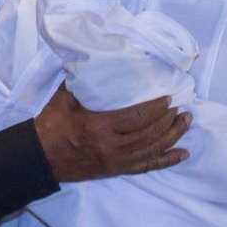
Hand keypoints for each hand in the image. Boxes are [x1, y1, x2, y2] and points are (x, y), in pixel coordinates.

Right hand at [33, 84, 190, 182]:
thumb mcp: (64, 97)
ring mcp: (117, 161)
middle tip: (180, 105)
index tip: (168, 96)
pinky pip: (148, 166)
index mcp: (100, 126)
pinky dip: (167, 160)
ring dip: (173, 136)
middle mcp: (112, 147)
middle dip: (168, 119)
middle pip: (150, 133)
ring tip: (186, 121)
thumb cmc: (51, 125)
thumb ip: (83, 80)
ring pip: (153, 149)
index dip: (156, 107)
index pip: (138, 116)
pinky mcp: (117, 170)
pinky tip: (182, 154)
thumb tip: (96, 56)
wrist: (40, 157)